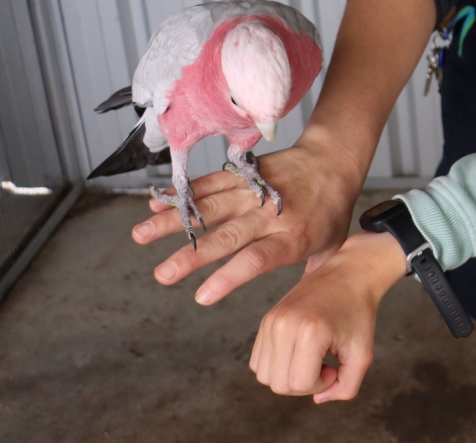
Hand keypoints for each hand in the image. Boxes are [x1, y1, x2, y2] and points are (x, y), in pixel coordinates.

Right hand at [131, 134, 362, 304]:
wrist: (334, 160)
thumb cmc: (333, 211)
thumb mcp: (331, 248)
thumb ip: (311, 278)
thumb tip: (300, 314)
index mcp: (293, 237)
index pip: (259, 259)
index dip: (230, 277)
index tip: (201, 297)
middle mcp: (270, 215)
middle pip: (228, 236)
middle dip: (192, 256)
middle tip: (162, 276)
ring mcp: (254, 192)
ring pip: (210, 207)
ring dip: (173, 221)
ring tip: (140, 236)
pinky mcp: (244, 175)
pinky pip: (210, 182)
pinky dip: (183, 193)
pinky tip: (154, 204)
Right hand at [251, 230, 406, 401]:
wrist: (350, 274)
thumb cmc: (359, 314)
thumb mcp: (363, 355)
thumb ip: (346, 388)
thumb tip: (318, 399)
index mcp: (310, 332)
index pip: (299, 384)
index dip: (320, 384)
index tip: (336, 367)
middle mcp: (284, 325)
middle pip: (278, 385)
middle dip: (304, 384)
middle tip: (326, 364)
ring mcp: (271, 321)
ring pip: (264, 376)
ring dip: (289, 376)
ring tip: (313, 358)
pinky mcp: (266, 320)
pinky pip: (258, 361)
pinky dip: (277, 365)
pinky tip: (301, 352)